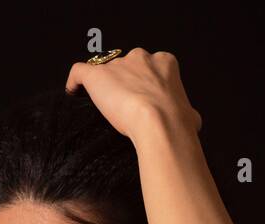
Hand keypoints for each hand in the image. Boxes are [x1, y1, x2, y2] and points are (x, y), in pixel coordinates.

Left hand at [65, 48, 201, 141]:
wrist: (159, 124)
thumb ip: (186, 112)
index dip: (144, 83)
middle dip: (124, 82)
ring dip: (104, 85)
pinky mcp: (97, 75)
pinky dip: (75, 82)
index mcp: (165, 63)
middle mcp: (141, 58)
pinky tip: (74, 93)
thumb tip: (191, 121)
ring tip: (101, 106)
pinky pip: (80, 71)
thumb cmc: (176, 123)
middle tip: (123, 106)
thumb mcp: (189, 115)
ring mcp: (118, 65)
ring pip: (106, 70)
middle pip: (127, 65)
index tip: (142, 99)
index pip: (150, 66)